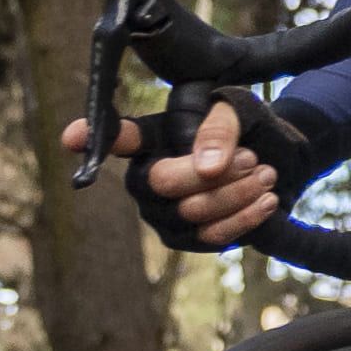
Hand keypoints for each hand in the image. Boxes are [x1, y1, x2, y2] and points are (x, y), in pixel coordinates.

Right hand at [68, 94, 313, 253]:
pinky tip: (268, 200)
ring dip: (237, 194)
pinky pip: (211, 236)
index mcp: (150, 138)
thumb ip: (220, 130)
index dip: (92, 136)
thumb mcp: (238, 111)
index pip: (117, 137)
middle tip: (252, 157)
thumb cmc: (247, 130)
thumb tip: (208, 167)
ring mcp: (161, 213)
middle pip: (163, 181)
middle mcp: (144, 178)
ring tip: (266, 174)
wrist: (278, 162)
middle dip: (212, 173)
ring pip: (193, 211)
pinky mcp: (184, 239)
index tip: (73, 137)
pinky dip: (245, 217)